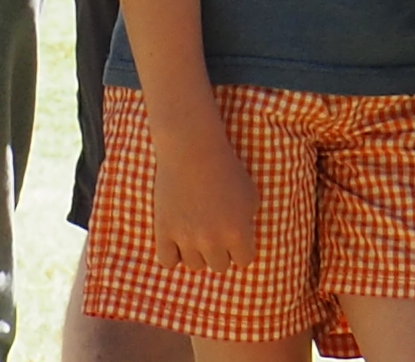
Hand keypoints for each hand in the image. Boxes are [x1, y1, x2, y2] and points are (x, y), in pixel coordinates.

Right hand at [152, 104, 259, 277]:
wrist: (192, 148)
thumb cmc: (226, 168)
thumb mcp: (251, 194)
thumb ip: (248, 224)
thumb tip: (242, 245)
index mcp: (238, 232)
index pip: (244, 261)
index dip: (242, 247)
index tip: (236, 234)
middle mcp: (213, 241)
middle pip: (219, 266)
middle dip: (220, 250)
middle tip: (215, 230)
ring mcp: (186, 238)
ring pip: (194, 265)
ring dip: (197, 251)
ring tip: (196, 228)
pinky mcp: (164, 232)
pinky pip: (167, 262)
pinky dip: (172, 254)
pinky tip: (177, 239)